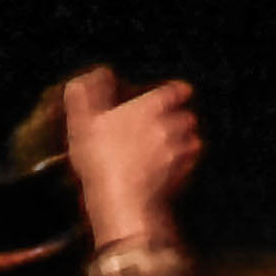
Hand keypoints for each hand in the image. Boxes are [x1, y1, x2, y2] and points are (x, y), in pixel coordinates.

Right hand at [61, 65, 201, 256]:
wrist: (120, 200)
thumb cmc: (101, 159)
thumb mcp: (82, 120)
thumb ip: (87, 94)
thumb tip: (96, 75)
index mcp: (151, 108)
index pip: (176, 91)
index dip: (177, 91)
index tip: (178, 92)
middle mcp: (172, 128)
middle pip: (188, 117)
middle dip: (180, 118)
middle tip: (167, 123)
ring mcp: (180, 154)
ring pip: (193, 141)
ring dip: (185, 142)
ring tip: (171, 148)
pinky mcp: (183, 178)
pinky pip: (190, 166)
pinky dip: (184, 165)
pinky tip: (169, 171)